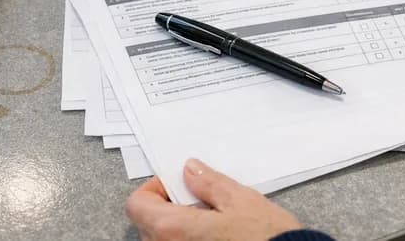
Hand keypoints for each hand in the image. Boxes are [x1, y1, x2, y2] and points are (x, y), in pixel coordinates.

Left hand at [126, 158, 301, 240]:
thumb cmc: (267, 239)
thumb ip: (209, 183)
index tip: (177, 184)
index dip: (154, 189)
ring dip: (180, 228)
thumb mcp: (241, 201)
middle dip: (169, 208)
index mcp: (172, 230)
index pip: (137, 204)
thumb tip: (189, 170)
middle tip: (201, 201)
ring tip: (213, 223)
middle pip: (149, 224)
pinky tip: (217, 239)